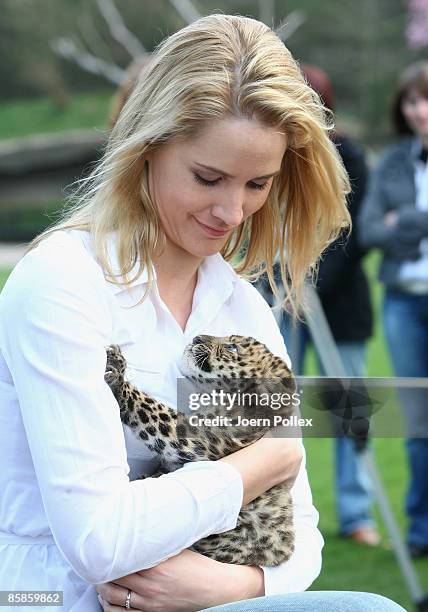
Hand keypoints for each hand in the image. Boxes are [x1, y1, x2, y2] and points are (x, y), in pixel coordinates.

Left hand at [96, 549, 263, 611]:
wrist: (215, 589)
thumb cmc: (197, 566)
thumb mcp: (178, 548)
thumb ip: (158, 541)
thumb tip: (140, 528)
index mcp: (156, 566)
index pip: (121, 559)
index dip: (108, 553)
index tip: (100, 545)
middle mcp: (150, 586)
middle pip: (113, 579)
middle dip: (101, 570)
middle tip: (95, 560)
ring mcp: (149, 603)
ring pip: (113, 599)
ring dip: (102, 589)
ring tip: (99, 579)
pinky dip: (109, 607)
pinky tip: (107, 599)